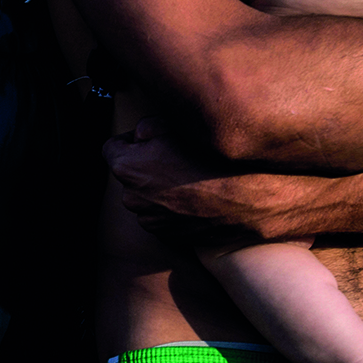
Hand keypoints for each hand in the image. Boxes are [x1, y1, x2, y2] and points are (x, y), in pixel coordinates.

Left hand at [103, 119, 271, 244]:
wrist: (251, 199)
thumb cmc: (215, 159)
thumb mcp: (178, 127)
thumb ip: (148, 127)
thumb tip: (138, 135)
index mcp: (127, 167)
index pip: (111, 148)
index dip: (129, 141)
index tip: (148, 140)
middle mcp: (132, 198)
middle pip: (129, 174)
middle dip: (145, 164)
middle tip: (175, 157)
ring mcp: (150, 220)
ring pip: (146, 196)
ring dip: (159, 187)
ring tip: (190, 178)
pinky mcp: (167, 236)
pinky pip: (162, 215)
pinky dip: (172, 206)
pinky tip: (196, 196)